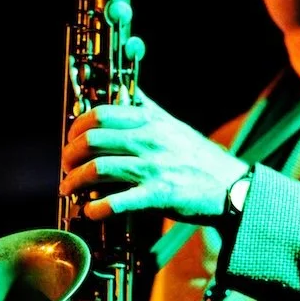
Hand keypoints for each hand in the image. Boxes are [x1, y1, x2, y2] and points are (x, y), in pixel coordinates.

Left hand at [59, 88, 248, 221]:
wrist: (233, 187)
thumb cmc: (200, 158)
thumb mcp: (173, 125)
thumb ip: (148, 108)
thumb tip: (127, 90)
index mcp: (150, 121)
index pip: (101, 113)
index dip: (77, 125)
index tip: (71, 137)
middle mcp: (149, 140)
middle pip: (92, 139)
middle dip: (70, 154)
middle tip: (66, 165)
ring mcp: (152, 167)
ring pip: (98, 168)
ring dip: (75, 180)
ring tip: (69, 188)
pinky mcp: (158, 195)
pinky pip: (118, 201)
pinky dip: (98, 208)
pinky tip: (91, 210)